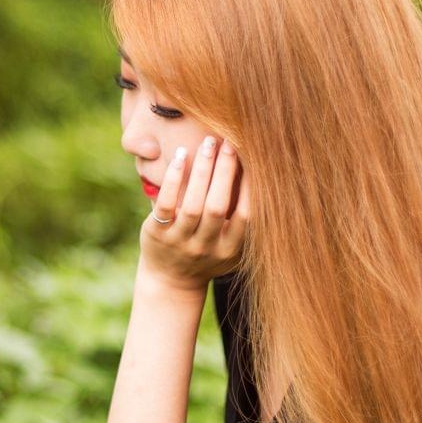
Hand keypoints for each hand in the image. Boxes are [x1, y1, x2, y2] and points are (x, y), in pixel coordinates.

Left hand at [139, 135, 247, 293]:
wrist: (170, 281)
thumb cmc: (207, 255)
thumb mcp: (230, 247)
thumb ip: (243, 221)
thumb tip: (263, 174)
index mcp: (229, 250)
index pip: (245, 216)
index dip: (251, 187)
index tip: (254, 159)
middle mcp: (206, 248)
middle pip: (218, 206)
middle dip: (225, 171)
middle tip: (230, 141)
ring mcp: (180, 242)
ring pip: (193, 204)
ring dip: (202, 170)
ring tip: (209, 143)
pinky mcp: (158, 234)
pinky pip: (166, 204)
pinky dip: (174, 179)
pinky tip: (181, 156)